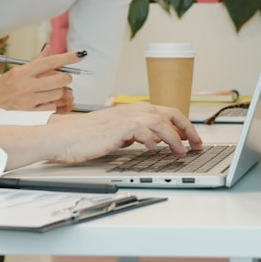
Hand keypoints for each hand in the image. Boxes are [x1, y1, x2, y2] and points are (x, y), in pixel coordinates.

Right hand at [0, 50, 76, 110]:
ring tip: (49, 92)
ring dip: (59, 92)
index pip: (50, 61)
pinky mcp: (31, 114)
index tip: (80, 55)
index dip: (68, 58)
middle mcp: (25, 85)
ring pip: (58, 93)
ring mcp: (29, 101)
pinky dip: (53, 104)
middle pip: (59, 78)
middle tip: (61, 78)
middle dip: (65, 78)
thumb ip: (35, 62)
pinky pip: (53, 107)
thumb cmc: (1, 90)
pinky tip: (45, 102)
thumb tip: (49, 49)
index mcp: (22, 71)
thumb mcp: (16, 72)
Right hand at [44, 103, 203, 163]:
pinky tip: (160, 150)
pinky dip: (156, 141)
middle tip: (197, 144)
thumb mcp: (115, 133)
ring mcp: (126, 117)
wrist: (63, 137)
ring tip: (183, 151)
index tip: (192, 138)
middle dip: (188, 129)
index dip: (183, 125)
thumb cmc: (84, 136)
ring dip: (176, 138)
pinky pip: (146, 131)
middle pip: (170, 113)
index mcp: (132, 109)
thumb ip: (133, 134)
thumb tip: (149, 140)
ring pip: (162, 122)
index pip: (166, 113)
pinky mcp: (120, 128)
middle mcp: (132, 110)